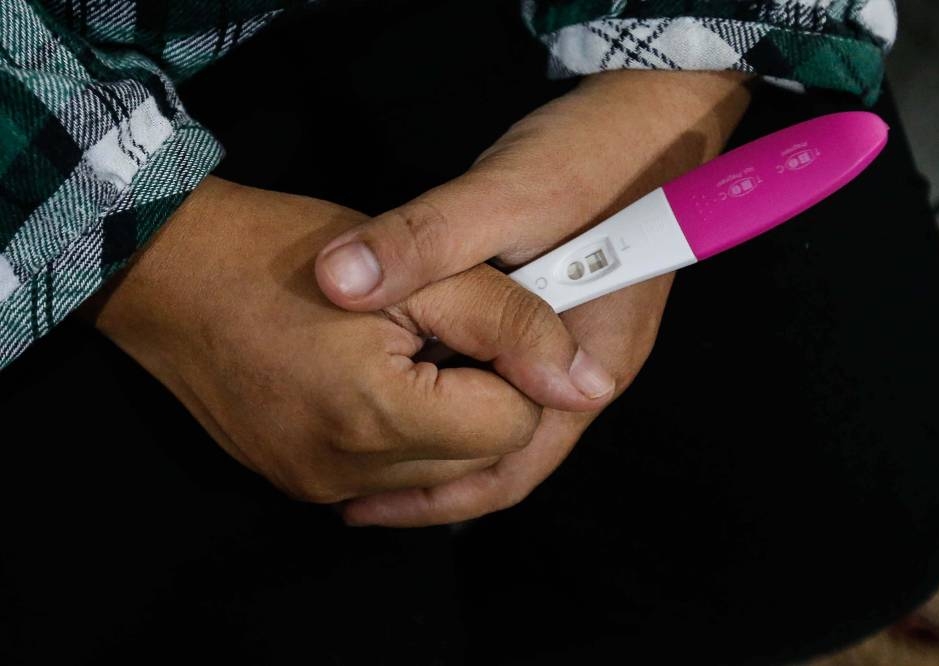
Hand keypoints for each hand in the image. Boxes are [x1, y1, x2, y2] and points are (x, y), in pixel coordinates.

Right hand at [85, 176, 615, 503]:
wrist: (170, 273)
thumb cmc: (286, 253)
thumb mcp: (422, 267)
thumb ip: (514, 324)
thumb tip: (589, 384)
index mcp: (383, 414)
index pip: (513, 426)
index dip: (514, 367)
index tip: (482, 323)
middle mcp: (349, 469)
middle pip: (478, 457)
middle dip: (482, 393)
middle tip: (445, 330)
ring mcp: (317, 483)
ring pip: (436, 471)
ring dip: (444, 414)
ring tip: (407, 349)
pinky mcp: (297, 480)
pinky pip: (385, 474)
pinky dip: (401, 431)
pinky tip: (375, 377)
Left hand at [319, 70, 751, 525]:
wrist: (655, 107)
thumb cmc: (596, 154)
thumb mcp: (506, 195)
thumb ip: (427, 239)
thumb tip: (337, 283)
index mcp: (588, 363)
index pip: (513, 459)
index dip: (437, 490)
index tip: (365, 498)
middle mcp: (586, 366)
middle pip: (509, 448)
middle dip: (436, 477)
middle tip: (356, 491)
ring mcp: (574, 337)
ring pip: (503, 406)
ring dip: (444, 431)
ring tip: (371, 445)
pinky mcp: (557, 305)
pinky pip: (501, 364)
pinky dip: (455, 380)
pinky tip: (409, 372)